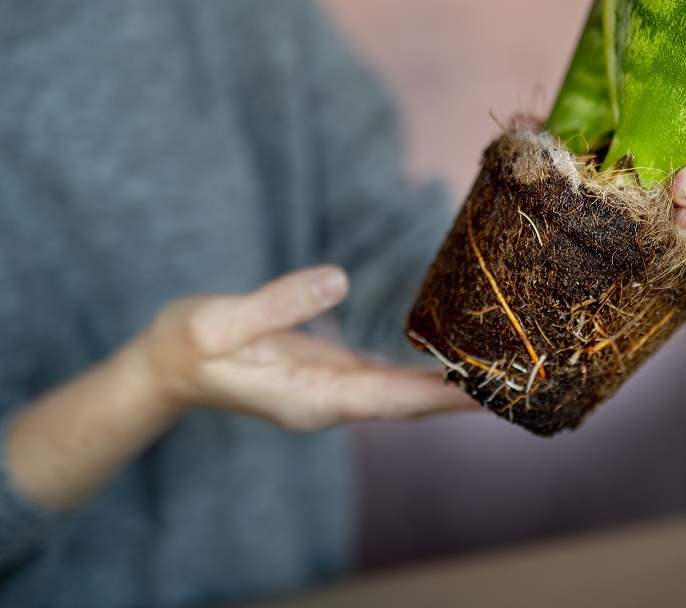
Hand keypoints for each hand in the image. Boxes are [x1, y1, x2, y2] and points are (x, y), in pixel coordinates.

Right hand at [140, 266, 473, 431]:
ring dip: (448, 384)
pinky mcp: (327, 372)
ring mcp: (330, 391)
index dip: (445, 396)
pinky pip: (385, 375)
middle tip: (522, 377)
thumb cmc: (186, 346)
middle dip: (463, 394)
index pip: (393, 400)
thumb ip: (277, 303)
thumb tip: (337, 280)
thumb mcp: (217, 321)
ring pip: (402, 393)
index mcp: (311, 398)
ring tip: (501, 366)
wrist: (163, 366)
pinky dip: (421, 368)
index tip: (495, 390)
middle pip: (410, 404)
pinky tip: (448, 352)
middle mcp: (330, 402)